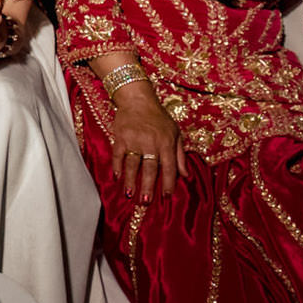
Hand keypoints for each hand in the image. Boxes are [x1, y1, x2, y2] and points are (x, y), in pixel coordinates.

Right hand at [107, 83, 184, 201]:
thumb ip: (180, 155)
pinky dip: (116, 166)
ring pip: (132, 164)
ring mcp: (134, 140)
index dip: (168, 183)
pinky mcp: (120, 137)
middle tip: (146, 202)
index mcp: (166, 143)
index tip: (166, 197)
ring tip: (130, 194)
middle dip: (148, 186)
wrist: (138, 100)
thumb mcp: (175, 133)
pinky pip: (118, 154)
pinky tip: (116, 177)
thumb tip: (186, 175)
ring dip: (131, 180)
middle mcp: (151, 143)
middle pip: (149, 169)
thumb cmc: (159, 118)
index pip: (168, 167)